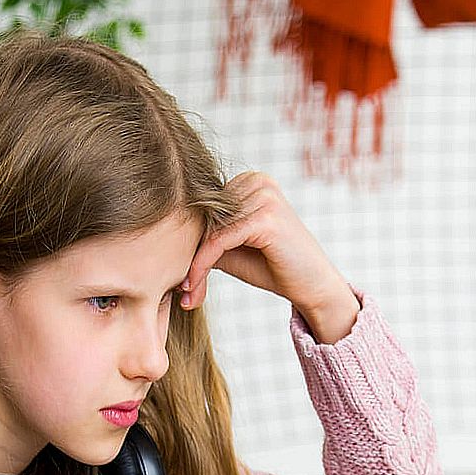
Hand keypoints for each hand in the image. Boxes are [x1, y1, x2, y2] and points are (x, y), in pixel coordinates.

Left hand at [183, 171, 358, 342]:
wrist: (311, 287)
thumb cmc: (273, 267)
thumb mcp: (230, 247)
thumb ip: (204, 236)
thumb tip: (164, 238)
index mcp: (250, 181)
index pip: (204, 207)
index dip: (188, 241)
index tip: (179, 276)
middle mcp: (258, 181)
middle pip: (204, 216)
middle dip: (190, 255)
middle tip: (183, 290)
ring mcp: (264, 196)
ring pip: (209, 230)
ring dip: (194, 265)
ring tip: (188, 293)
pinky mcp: (266, 218)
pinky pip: (219, 240)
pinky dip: (203, 263)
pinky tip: (194, 285)